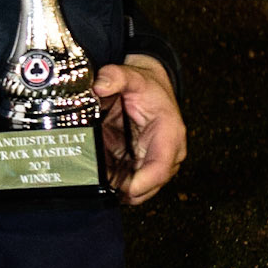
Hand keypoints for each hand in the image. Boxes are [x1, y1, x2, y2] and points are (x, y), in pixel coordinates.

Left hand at [93, 54, 186, 204]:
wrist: (150, 86)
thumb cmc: (147, 86)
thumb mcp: (132, 76)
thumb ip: (116, 77)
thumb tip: (99, 85)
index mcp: (169, 134)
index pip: (161, 167)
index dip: (144, 183)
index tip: (126, 188)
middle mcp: (167, 153)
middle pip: (150, 185)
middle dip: (127, 191)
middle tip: (102, 189)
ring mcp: (154, 161)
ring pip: (140, 189)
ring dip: (119, 189)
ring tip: (97, 185)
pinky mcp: (142, 164)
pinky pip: (130, 181)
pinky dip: (115, 184)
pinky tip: (99, 180)